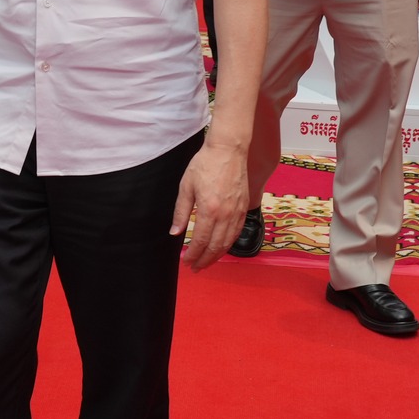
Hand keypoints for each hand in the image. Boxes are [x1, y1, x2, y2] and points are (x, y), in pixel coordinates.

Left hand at [172, 142, 249, 269]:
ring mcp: (236, 213)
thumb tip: (175, 232)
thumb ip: (181, 212)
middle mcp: (225, 215)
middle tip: (195, 267)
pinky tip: (220, 248)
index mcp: (209, 210)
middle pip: (215, 247)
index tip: (186, 262)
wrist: (228, 150)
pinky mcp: (243, 208)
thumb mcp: (186, 186)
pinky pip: (236, 233)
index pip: (200, 241)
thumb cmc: (205, 164)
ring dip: (216, 256)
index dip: (193, 255)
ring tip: (206, 262)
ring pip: (227, 243)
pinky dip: (228, 244)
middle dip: (204, 260)